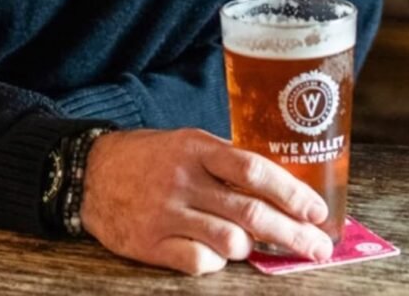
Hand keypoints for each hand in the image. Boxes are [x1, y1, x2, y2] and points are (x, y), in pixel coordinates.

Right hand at [79, 128, 332, 274]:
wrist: (90, 172)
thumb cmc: (149, 157)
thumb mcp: (187, 144)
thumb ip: (226, 162)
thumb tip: (279, 187)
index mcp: (197, 148)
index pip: (254, 170)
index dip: (291, 193)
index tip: (317, 211)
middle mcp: (184, 180)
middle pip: (251, 212)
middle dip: (293, 234)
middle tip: (318, 247)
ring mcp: (166, 213)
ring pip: (230, 242)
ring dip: (252, 249)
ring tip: (256, 247)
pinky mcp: (150, 244)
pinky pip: (200, 263)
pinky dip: (217, 262)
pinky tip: (216, 253)